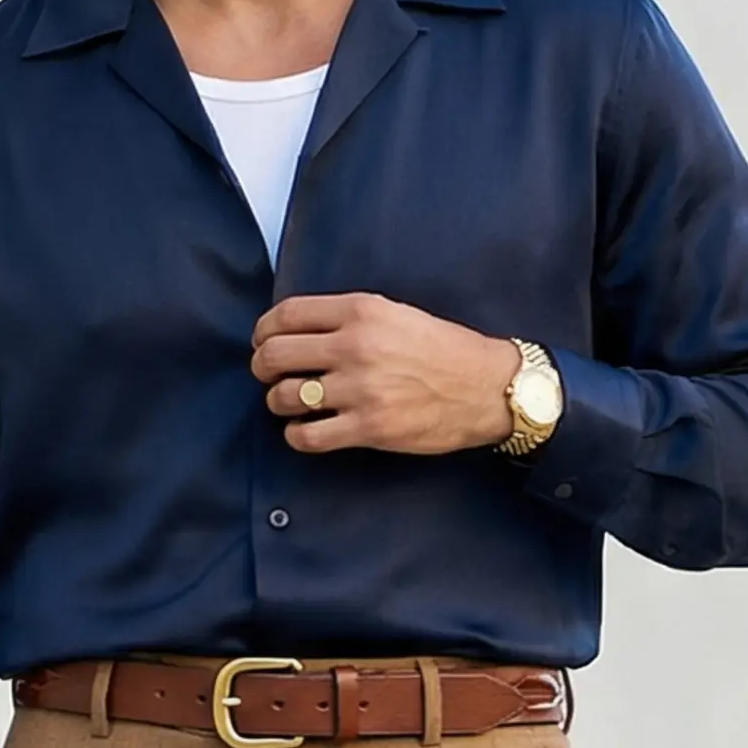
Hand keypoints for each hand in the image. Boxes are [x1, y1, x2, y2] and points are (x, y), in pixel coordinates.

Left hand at [250, 292, 515, 455]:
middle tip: (268, 375)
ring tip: (289, 404)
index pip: (286, 315)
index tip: (263, 342)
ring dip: (278, 402)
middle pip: (274, 356)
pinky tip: (305, 430)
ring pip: (283, 397)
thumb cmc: (444, 350)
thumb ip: (350, 318)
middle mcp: (355, 347)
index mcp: (361, 311)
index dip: (263, 331)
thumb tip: (300, 331)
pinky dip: (296, 435)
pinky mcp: (368, 428)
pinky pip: (307, 436)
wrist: (485, 388)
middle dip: (262, 367)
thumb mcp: (397, 313)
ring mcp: (360, 390)